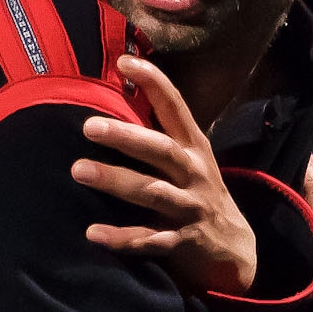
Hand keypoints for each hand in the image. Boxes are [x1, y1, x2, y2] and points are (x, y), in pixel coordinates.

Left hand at [72, 56, 256, 294]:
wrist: (233, 249)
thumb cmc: (196, 195)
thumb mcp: (188, 161)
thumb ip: (157, 136)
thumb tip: (114, 97)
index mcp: (194, 149)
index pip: (176, 108)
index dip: (154, 84)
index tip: (125, 62)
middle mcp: (194, 175)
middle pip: (162, 151)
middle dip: (127, 137)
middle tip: (89, 126)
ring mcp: (190, 208)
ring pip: (153, 193)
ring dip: (117, 181)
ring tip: (79, 170)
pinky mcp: (183, 242)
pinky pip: (151, 240)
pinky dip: (122, 238)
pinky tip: (93, 233)